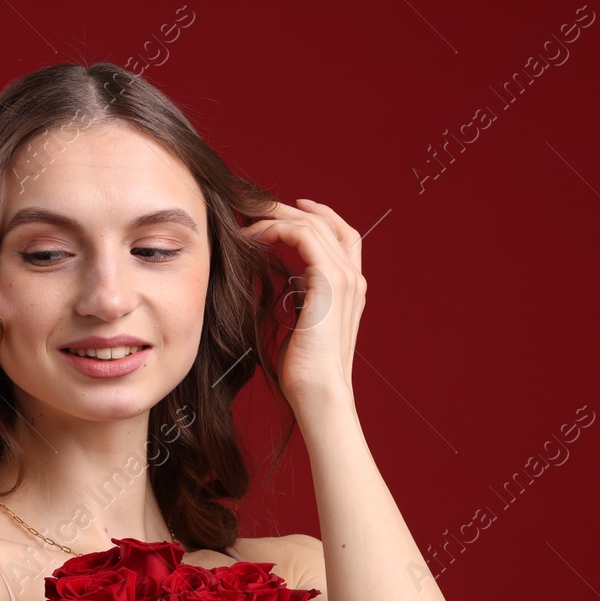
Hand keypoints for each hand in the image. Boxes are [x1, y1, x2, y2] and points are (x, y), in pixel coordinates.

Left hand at [239, 198, 366, 411]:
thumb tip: (289, 285)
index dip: (315, 215)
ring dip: (275, 216)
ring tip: (247, 220)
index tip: (283, 210)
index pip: (340, 234)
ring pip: (311, 223)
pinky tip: (253, 236)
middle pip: (325, 222)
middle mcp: (352, 277)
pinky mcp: (329, 280)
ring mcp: (345, 277)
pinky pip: (302, 235)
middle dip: (287, 210)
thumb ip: (304, 301)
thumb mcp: (305, 325)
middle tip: (253, 207)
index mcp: (350, 287)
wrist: (319, 393)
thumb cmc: (306, 370)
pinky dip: (275, 229)